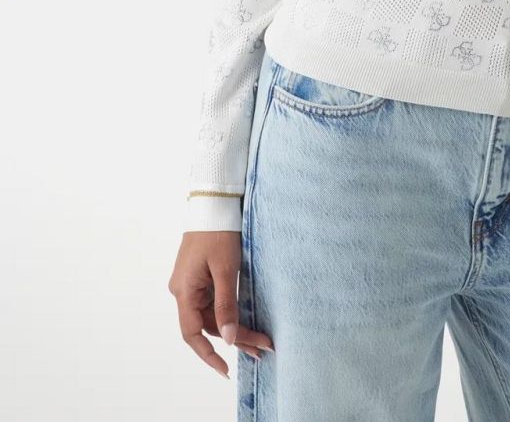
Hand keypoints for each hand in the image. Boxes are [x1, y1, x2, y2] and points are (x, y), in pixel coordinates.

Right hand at [168, 231, 274, 377]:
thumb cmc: (218, 232)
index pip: (192, 334)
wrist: (214, 203)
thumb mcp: (226, 270)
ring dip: (235, 326)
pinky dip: (231, 312)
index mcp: (184, 291)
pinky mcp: (201, 277)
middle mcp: (184, 290)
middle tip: (262, 348)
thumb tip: (230, 339)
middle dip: (235, 338)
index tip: (226, 369)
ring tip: (261, 340)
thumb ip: (227, 305)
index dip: (208, 355)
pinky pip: (214, 302)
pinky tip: (247, 321)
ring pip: (213, 315)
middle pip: (208, 325)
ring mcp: (192, 284)